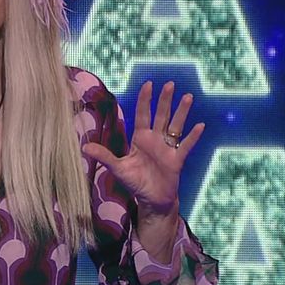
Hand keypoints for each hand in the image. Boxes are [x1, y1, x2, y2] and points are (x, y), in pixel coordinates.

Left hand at [83, 81, 203, 216]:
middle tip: (169, 83)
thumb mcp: (118, 168)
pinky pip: (186, 146)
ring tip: (188, 97)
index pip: (142, 115)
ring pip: (175, 126)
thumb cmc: (135, 182)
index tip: (148, 84)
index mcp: (140, 139)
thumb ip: (104, 156)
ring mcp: (167, 149)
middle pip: (161, 115)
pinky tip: (200, 125)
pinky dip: (193, 137)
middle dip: (165, 100)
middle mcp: (155, 140)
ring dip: (181, 112)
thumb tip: (84, 147)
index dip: (145, 100)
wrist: (151, 200)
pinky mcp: (177, 160)